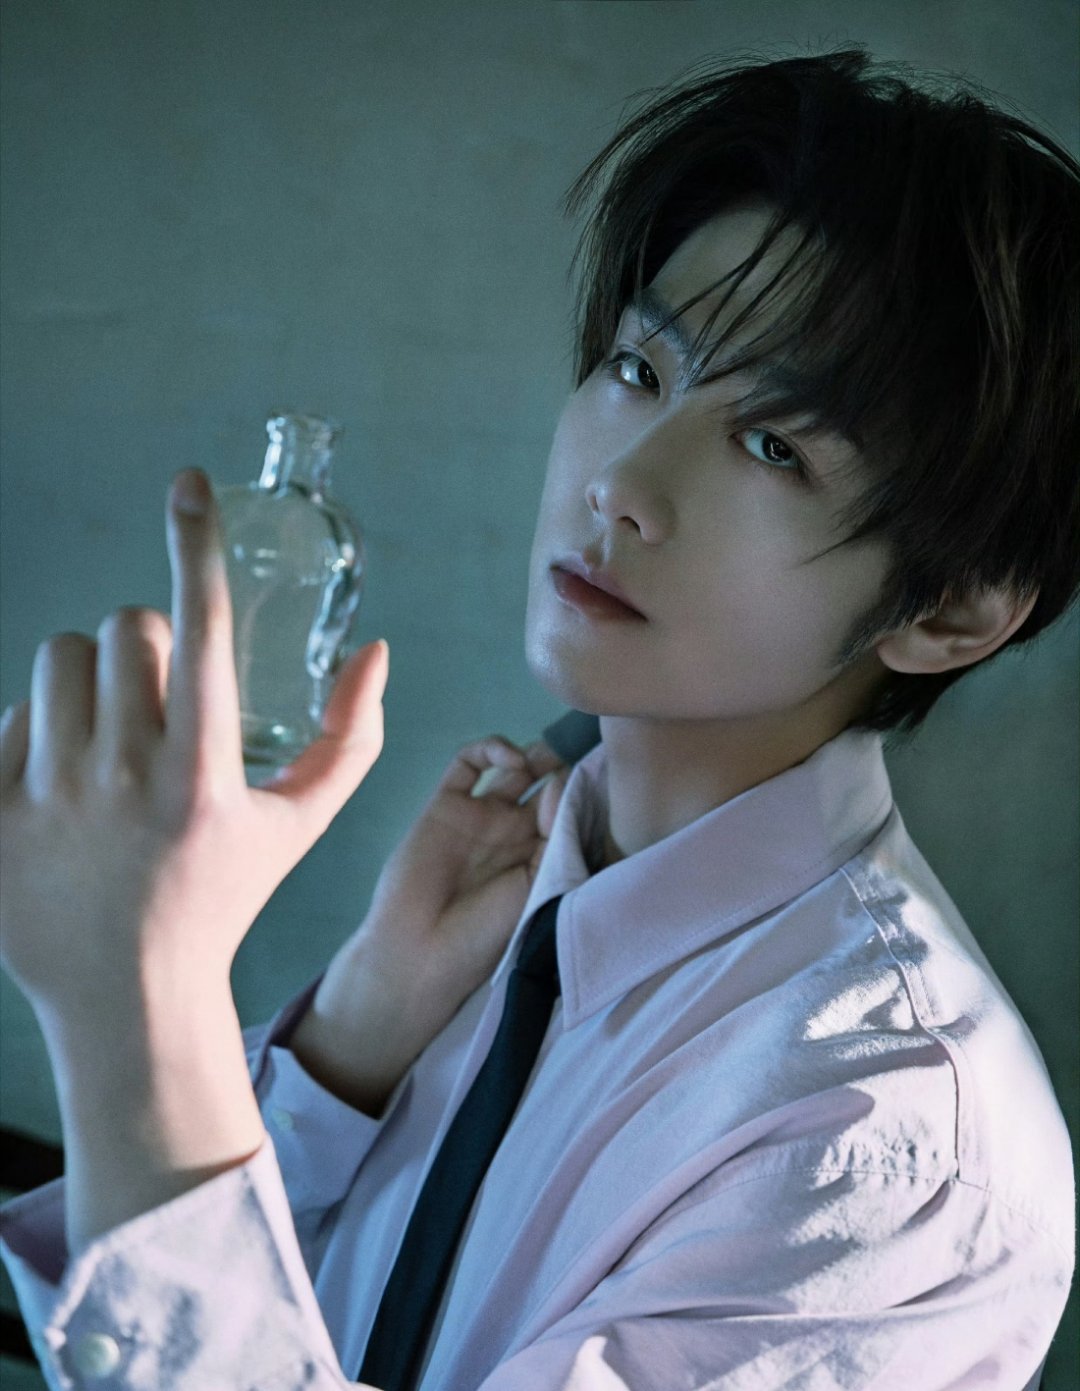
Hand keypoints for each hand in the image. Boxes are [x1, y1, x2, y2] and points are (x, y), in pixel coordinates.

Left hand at [0, 468, 389, 1036]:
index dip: (197, 545)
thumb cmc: (224, 897)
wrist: (127, 992)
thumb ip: (349, 737)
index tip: (187, 484)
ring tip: (108, 741)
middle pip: (126, 629)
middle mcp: (123, 781)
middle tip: (158, 705)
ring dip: (90, 681)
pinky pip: (8, 715)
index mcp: (203, 777)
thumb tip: (375, 649)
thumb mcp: (299, 825)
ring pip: (60, 658)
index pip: (204, 631)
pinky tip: (62, 788)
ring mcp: (46, 799)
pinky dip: (39, 734)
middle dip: (149, 650)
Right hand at [289, 733, 568, 1113]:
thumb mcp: (539, 886)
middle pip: (546, 781)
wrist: (421, 951)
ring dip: (532, 755)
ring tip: (538, 765)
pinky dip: (490, 749)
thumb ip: (555, 834)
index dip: (585, 791)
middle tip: (570, 760)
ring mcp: (481, 816)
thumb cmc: (485, 933)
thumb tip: (560, 782)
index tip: (598, 785)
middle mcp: (515, 832)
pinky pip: (468, 763)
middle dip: (562, 764)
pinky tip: (508, 760)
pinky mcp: (446, 804)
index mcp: (543, 854)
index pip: (572, 808)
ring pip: (512, 767)